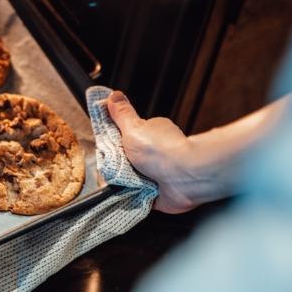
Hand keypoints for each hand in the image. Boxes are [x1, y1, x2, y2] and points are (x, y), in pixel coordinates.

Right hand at [106, 90, 200, 213]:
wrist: (185, 178)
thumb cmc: (161, 151)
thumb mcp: (133, 128)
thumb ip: (121, 114)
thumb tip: (113, 95)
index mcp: (151, 134)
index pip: (126, 138)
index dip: (114, 145)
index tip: (107, 150)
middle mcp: (155, 154)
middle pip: (126, 160)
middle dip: (118, 166)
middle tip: (115, 168)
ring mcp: (157, 174)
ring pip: (130, 179)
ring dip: (124, 182)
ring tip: (123, 182)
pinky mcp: (158, 194)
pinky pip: (137, 196)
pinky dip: (132, 197)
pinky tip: (128, 194)